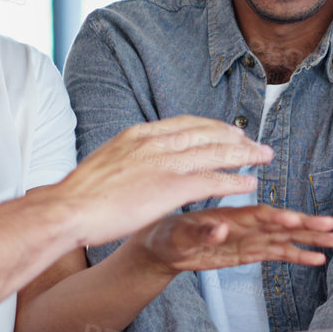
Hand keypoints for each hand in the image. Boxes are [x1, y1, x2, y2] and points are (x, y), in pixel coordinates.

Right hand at [49, 116, 272, 247]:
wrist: (69, 208)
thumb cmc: (82, 194)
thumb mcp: (109, 160)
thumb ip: (130, 156)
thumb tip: (137, 158)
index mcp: (140, 134)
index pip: (187, 123)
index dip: (213, 127)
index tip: (230, 131)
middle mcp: (155, 142)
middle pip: (207, 133)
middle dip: (236, 138)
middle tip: (255, 142)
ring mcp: (164, 163)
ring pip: (216, 153)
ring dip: (244, 155)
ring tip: (263, 157)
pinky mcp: (170, 188)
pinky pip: (212, 181)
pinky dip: (234, 180)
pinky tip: (249, 183)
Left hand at [135, 205, 332, 274]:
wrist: (161, 246)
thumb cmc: (166, 235)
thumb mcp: (177, 236)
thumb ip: (199, 232)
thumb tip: (220, 228)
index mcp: (228, 215)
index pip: (259, 215)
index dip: (279, 217)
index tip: (298, 220)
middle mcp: (244, 225)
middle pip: (281, 224)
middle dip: (307, 227)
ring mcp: (248, 239)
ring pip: (285, 239)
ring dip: (311, 240)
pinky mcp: (248, 252)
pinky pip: (276, 253)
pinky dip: (297, 256)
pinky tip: (317, 259)